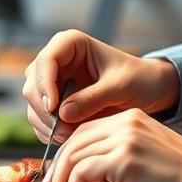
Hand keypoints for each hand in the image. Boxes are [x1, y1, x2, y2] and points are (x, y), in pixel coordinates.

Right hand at [22, 29, 179, 142]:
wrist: (148, 91)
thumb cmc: (139, 79)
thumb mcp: (121, 86)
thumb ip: (94, 98)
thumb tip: (62, 113)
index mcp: (72, 44)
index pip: (46, 59)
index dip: (45, 83)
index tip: (53, 108)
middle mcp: (57, 61)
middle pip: (33, 84)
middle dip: (45, 110)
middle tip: (65, 130)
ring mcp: (53, 84)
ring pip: (34, 106)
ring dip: (48, 125)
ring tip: (72, 135)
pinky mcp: (55, 104)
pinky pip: (41, 121)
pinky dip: (51, 133)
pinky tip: (70, 138)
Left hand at [46, 107, 181, 181]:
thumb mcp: (150, 153)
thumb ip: (123, 154)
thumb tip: (94, 177)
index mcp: (131, 117)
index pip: (85, 130)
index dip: (69, 155)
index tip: (62, 179)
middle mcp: (125, 121)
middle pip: (74, 141)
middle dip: (59, 169)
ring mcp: (124, 138)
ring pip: (73, 156)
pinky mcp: (124, 159)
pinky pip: (82, 172)